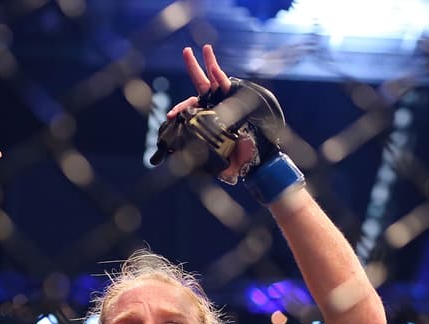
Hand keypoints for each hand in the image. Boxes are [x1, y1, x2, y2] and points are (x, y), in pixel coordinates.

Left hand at [168, 45, 256, 181]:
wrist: (259, 153)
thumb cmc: (239, 155)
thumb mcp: (219, 158)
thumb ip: (208, 161)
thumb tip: (194, 170)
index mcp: (209, 116)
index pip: (192, 108)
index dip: (181, 109)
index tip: (169, 115)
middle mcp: (216, 104)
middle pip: (201, 84)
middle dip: (193, 67)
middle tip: (186, 51)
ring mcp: (226, 98)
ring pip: (215, 78)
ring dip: (209, 62)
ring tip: (204, 48)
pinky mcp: (237, 96)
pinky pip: (226, 83)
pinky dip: (219, 73)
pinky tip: (213, 64)